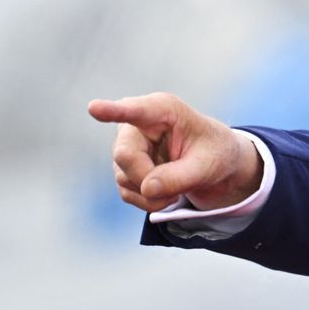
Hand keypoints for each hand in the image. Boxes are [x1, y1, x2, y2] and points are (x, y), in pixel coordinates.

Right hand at [88, 93, 263, 213]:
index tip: (94, 108)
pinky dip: (148, 201)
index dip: (113, 111)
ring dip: (153, 193)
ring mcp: (127, 146)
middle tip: (177, 191)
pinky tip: (167, 193)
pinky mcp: (124, 168)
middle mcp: (137, 124)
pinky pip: (126, 192)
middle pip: (125, 155)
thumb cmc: (214, 152)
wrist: (213, 162)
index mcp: (162, 110)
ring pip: (124, 177)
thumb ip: (180, 176)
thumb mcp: (207, 165)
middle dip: (149, 178)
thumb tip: (146, 189)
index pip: (135, 110)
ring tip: (179, 187)